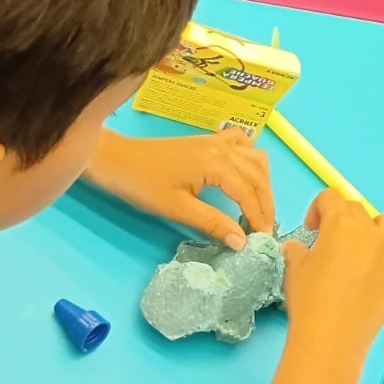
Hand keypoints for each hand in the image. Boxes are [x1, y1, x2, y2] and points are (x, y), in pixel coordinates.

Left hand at [81, 127, 273, 246]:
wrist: (116, 160)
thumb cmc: (142, 185)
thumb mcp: (177, 208)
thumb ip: (212, 223)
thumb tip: (240, 243)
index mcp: (216, 163)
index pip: (249, 192)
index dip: (259, 217)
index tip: (263, 239)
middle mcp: (223, 148)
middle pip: (258, 175)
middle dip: (266, 203)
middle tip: (265, 228)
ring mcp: (216, 140)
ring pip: (255, 157)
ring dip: (263, 181)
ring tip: (259, 206)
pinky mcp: (208, 140)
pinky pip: (241, 142)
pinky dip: (251, 157)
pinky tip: (248, 172)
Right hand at [282, 190, 383, 358]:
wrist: (332, 337)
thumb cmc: (308, 298)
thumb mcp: (294, 268)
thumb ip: (297, 249)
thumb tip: (298, 248)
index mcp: (340, 224)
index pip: (330, 198)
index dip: (317, 209)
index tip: (311, 230)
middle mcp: (369, 231)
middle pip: (357, 209)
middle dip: (341, 219)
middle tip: (329, 243)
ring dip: (373, 229)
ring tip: (359, 249)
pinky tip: (381, 267)